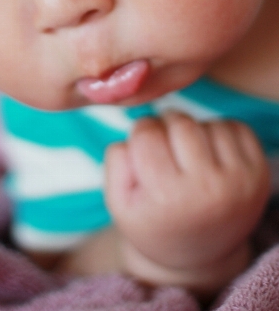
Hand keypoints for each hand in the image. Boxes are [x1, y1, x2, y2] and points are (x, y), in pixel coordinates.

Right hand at [105, 112, 269, 292]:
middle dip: (165, 126)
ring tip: (187, 155)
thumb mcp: (119, 203)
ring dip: (192, 131)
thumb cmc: (153, 221)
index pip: (146, 133)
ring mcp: (238, 181)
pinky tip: (209, 154)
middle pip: (179, 122)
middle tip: (164, 147)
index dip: (139, 134)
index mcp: (168, 198)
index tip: (143, 150)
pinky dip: (217, 132)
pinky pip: (234, 126)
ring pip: (206, 123)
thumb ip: (117, 160)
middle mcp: (208, 189)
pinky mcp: (259, 174)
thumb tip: (142, 124)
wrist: (197, 253)